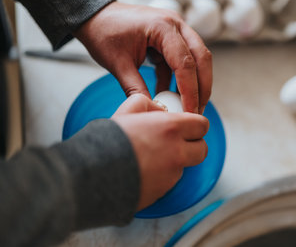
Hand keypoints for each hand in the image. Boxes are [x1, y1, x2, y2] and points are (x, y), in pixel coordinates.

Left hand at [74, 1, 212, 113]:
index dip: (190, 91)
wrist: (95, 15)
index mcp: (162, 26)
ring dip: (194, 82)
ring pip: (196, 58)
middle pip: (201, 58)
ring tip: (187, 106)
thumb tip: (152, 112)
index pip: (185, 63)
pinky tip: (169, 93)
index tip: (189, 113)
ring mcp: (175, 28)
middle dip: (202, 87)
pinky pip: (183, 58)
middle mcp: (175, 23)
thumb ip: (136, 89)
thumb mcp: (118, 64)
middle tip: (197, 111)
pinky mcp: (171, 36)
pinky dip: (179, 77)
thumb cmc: (104, 32)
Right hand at [111, 94, 208, 209]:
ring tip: (151, 156)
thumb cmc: (108, 141)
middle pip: (202, 149)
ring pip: (184, 166)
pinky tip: (143, 170)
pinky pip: (169, 181)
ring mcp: (171, 174)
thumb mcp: (127, 111)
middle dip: (193, 145)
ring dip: (175, 161)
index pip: (202, 125)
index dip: (196, 125)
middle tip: (179, 143)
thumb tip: (158, 109)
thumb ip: (147, 104)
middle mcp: (177, 152)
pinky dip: (161, 176)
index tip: (189, 126)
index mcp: (171, 128)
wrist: (93, 173)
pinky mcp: (163, 191)